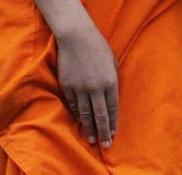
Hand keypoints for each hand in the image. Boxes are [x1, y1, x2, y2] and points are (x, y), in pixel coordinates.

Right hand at [56, 25, 119, 147]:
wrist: (76, 36)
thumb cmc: (98, 47)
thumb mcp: (112, 62)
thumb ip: (113, 80)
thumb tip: (112, 96)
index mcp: (110, 82)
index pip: (112, 109)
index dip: (112, 124)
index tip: (113, 135)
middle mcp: (95, 88)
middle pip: (100, 116)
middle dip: (103, 132)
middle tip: (104, 145)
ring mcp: (80, 88)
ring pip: (85, 114)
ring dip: (89, 128)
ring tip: (91, 139)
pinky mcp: (67, 86)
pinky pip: (73, 105)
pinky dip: (77, 115)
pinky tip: (80, 122)